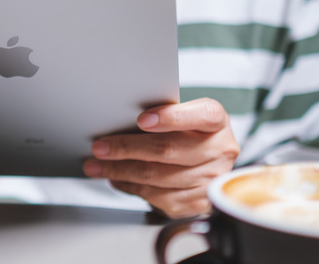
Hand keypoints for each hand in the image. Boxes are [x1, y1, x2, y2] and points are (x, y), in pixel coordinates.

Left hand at [83, 98, 239, 217]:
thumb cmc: (189, 134)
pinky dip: (130, 186)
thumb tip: (118, 121)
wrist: (209, 166)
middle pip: (169, 149)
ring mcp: (210, 179)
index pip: (201, 115)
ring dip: (120, 171)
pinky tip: (117, 178)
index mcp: (216, 121)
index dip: (171, 118)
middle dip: (127, 148)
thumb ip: (162, 115)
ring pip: (157, 176)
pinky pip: (157, 196)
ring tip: (98, 165)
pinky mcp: (198, 203)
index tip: (142, 120)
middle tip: (100, 147)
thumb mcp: (183, 115)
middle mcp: (220, 150)